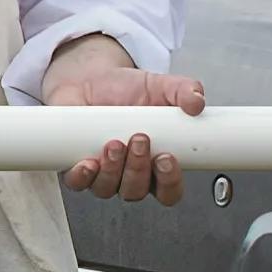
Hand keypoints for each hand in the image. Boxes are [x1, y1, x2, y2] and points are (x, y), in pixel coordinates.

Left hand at [44, 49, 205, 203]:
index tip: (167, 159)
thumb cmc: (127, 91)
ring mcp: (101, 172)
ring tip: (114, 143)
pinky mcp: (75, 166)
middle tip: (139, 140)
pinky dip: (82, 176)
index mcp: (156, 163)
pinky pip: (77, 182)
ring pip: (107, 189)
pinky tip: (88, 162)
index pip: (168, 191)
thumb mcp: (161, 87)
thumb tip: (197, 101)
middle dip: (138, 170)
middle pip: (136, 191)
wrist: (90, 80)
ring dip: (112, 171)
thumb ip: (185, 91)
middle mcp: (129, 173)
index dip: (169, 183)